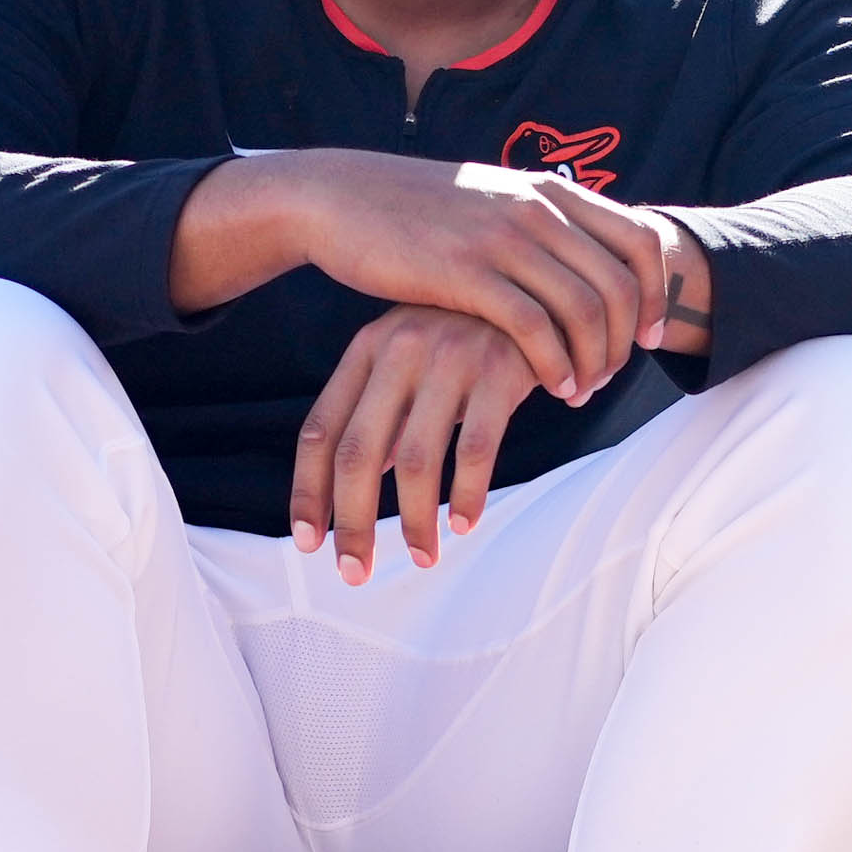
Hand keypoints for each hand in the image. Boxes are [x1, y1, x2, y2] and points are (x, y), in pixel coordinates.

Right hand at [177, 153, 656, 403]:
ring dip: (593, 361)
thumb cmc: (418, 213)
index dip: (659, 293)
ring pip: (584, 309)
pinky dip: (555, 365)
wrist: (341, 198)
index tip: (652, 336)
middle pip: (620, 285)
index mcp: (549, 192)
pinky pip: (535, 328)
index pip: (641, 239)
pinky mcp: (466, 272)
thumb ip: (539, 225)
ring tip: (579, 392)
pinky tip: (552, 388)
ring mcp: (502, 238)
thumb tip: (584, 264)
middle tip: (611, 379)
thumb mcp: (492, 202)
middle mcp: (536, 209)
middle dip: (626, 342)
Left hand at [292, 304, 543, 582]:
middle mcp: (400, 350)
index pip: (320, 431)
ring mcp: (449, 357)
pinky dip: (468, 494)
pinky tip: (466, 524)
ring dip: (414, 520)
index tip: (307, 543)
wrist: (544, 278)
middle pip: (358, 453)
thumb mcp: (413, 355)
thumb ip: (383, 409)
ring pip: (415, 460)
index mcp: (367, 349)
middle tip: (355, 572)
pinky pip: (478, 448)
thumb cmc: (470, 329)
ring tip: (422, 558)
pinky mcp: (500, 369)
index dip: (308, 492)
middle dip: (353, 522)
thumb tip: (359, 479)